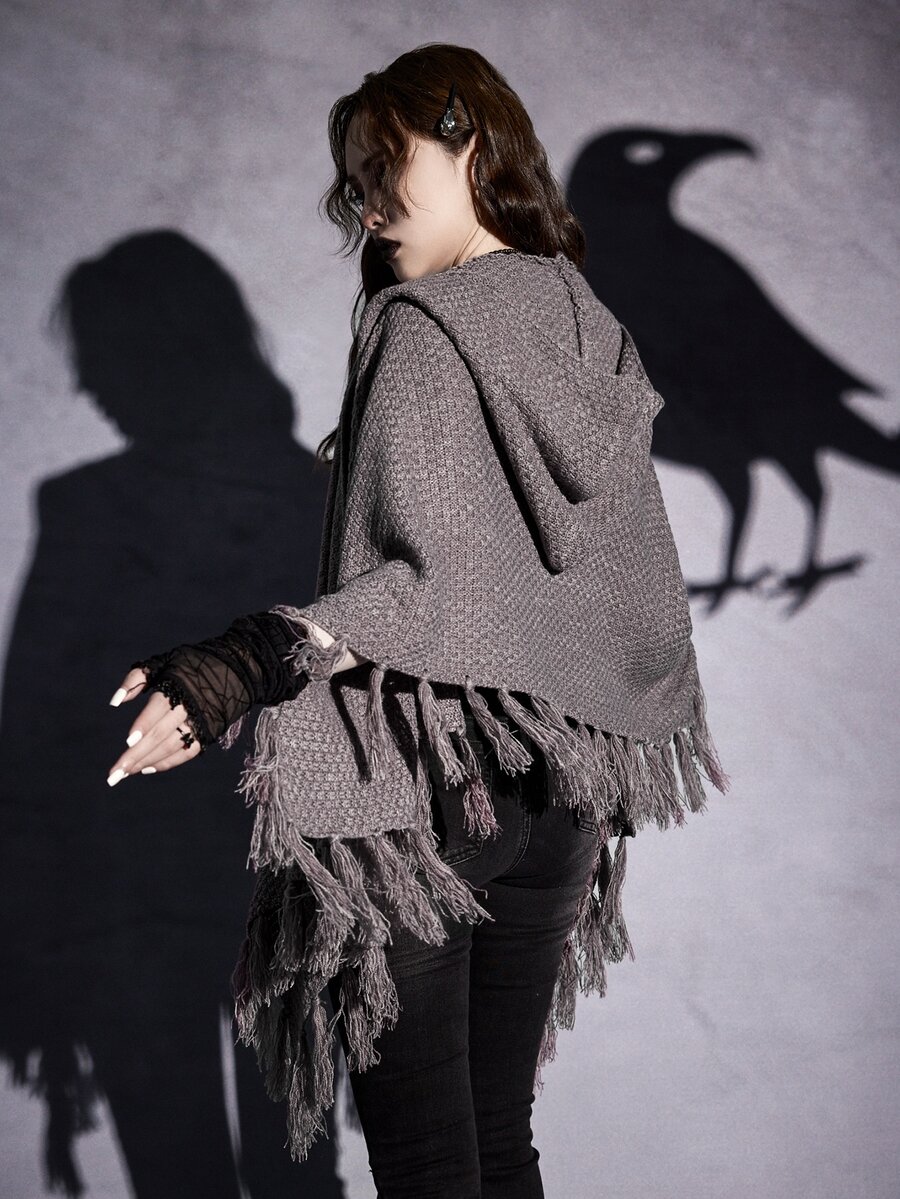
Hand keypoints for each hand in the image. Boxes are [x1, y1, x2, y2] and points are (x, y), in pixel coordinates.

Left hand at [106, 667, 202, 785]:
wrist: (233, 670)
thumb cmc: (191, 665)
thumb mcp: (163, 663)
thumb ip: (136, 679)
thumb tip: (115, 702)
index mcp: (177, 688)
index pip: (157, 710)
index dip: (143, 725)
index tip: (127, 742)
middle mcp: (189, 708)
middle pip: (160, 735)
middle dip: (137, 755)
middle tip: (115, 773)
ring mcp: (200, 724)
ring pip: (171, 747)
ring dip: (148, 761)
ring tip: (126, 773)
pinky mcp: (208, 734)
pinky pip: (187, 753)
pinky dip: (168, 763)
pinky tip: (148, 769)